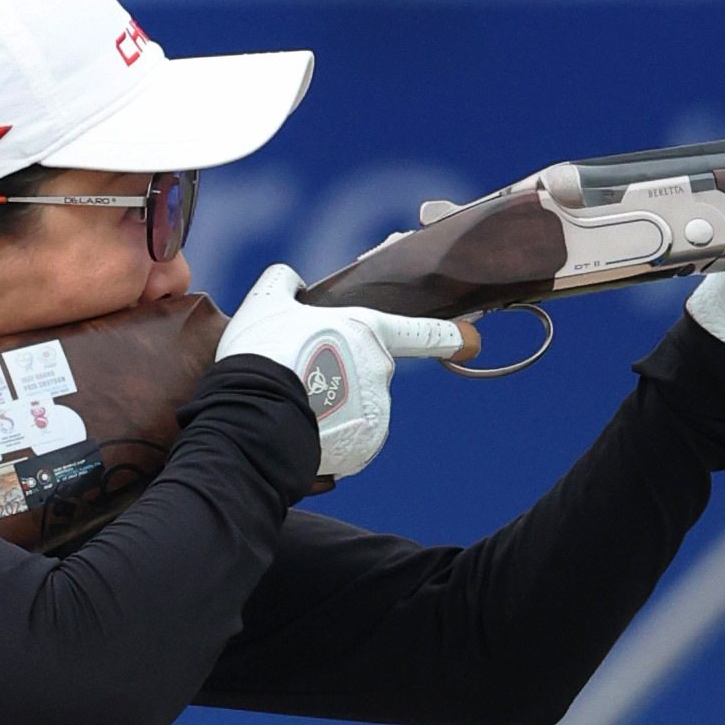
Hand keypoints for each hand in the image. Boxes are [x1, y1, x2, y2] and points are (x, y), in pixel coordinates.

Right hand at [215, 262, 463, 482]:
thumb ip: (281, 284)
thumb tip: (287, 279)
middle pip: (366, 372)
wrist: (253, 412)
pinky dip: (329, 437)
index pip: (421, 332)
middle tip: (299, 376)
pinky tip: (300, 429)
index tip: (472, 342)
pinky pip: (349, 438)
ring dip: (331, 408)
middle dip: (338, 376)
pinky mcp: (365, 445)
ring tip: (292, 406)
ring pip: (355, 408)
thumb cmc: (262, 352)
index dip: (449, 336)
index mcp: (367, 331)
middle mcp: (381, 370)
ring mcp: (377, 410)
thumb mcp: (265, 303)